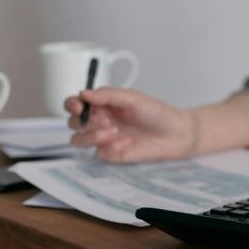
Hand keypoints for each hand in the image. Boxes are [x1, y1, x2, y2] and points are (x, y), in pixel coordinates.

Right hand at [64, 87, 196, 162]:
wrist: (177, 134)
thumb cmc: (157, 113)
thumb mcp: (133, 98)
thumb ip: (108, 95)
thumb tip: (84, 93)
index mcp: (101, 104)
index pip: (75, 104)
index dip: (72, 105)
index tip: (79, 106)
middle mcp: (99, 121)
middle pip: (72, 122)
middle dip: (83, 121)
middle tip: (106, 120)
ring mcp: (104, 139)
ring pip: (78, 139)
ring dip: (90, 135)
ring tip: (113, 131)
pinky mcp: (112, 154)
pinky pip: (100, 153)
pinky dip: (111, 147)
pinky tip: (128, 143)